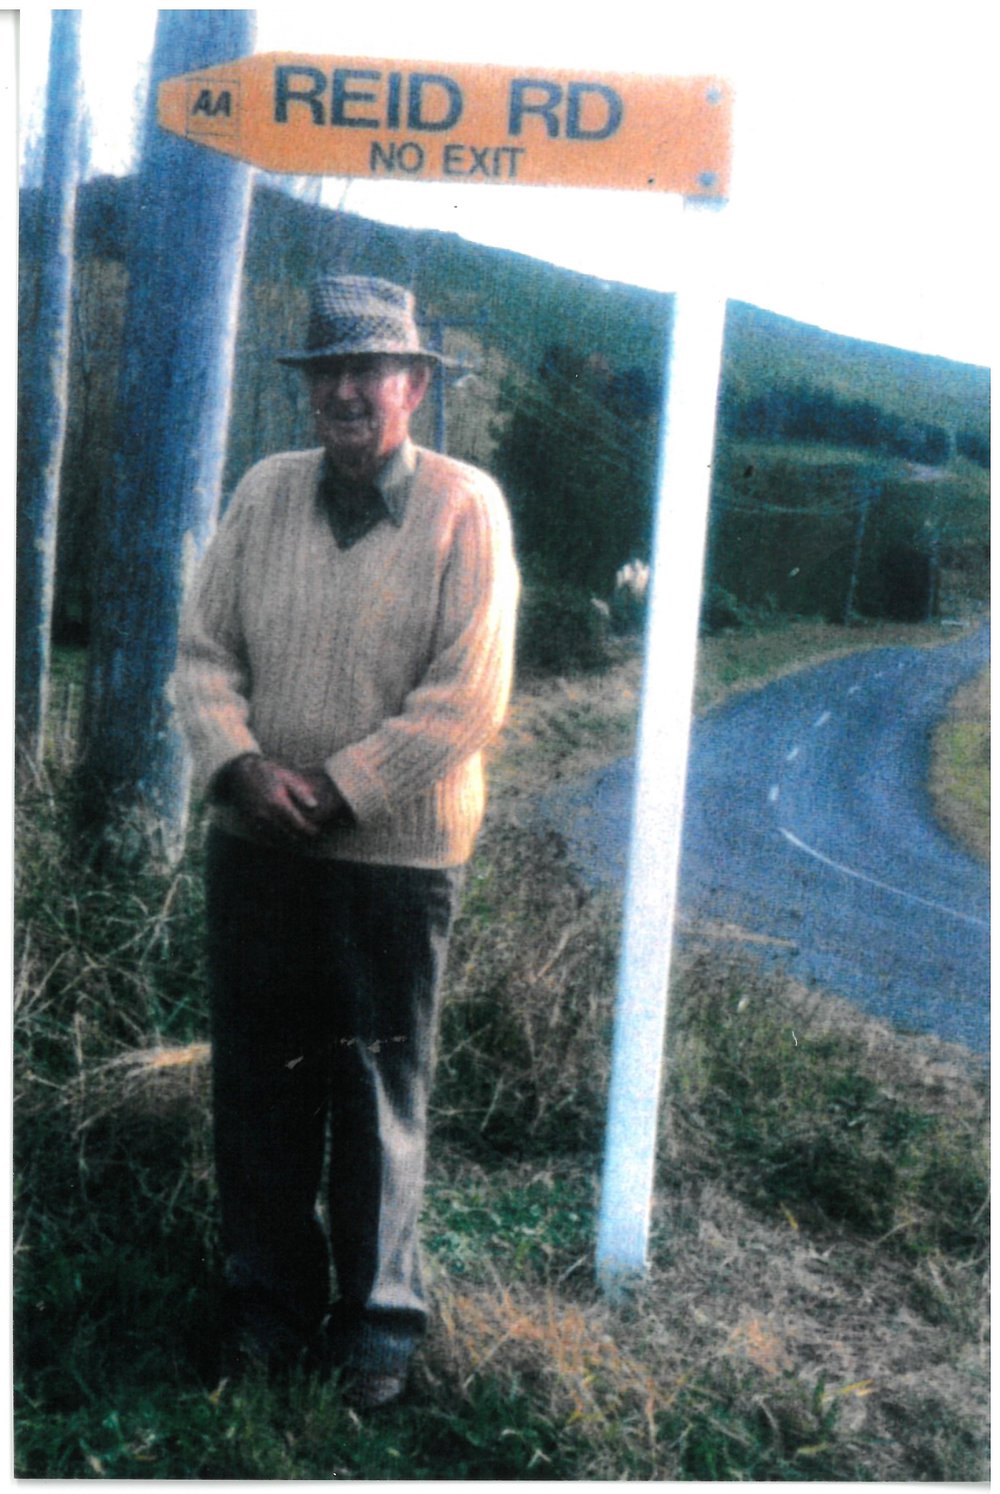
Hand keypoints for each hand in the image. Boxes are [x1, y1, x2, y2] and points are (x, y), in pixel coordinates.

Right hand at [225, 757, 348, 841]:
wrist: (238, 772)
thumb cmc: (265, 771)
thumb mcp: (285, 777)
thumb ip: (300, 791)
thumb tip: (315, 806)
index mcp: (278, 802)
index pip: (299, 825)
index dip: (310, 830)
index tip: (316, 831)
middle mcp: (266, 814)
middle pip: (289, 834)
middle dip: (301, 836)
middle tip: (309, 836)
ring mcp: (256, 819)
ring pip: (277, 839)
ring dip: (288, 839)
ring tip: (297, 837)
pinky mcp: (248, 822)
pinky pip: (263, 838)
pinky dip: (273, 840)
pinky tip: (281, 837)